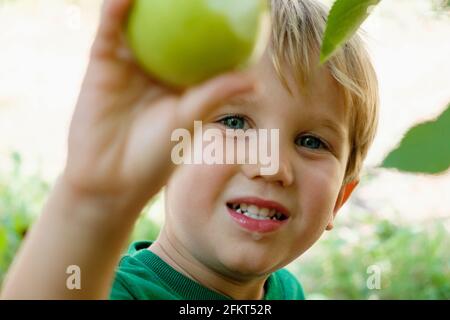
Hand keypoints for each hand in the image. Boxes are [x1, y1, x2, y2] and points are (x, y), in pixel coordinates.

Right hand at [63, 0, 255, 211]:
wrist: (110, 177)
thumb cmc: (154, 156)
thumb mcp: (188, 121)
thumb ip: (214, 95)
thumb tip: (255, 78)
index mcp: (181, 80)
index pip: (202, 45)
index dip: (215, 25)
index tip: (236, 6)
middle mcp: (157, 67)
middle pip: (172, 27)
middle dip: (183, 6)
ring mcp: (129, 62)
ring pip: (139, 22)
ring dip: (147, 0)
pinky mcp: (102, 62)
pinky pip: (110, 31)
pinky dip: (115, 10)